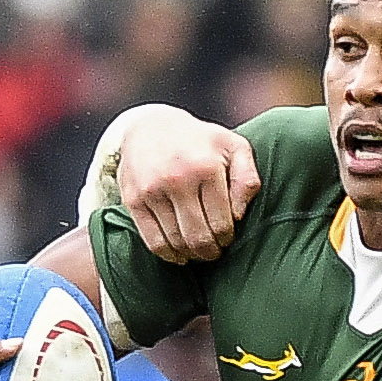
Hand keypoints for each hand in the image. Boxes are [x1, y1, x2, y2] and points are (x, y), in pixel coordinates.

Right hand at [114, 107, 259, 263]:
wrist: (150, 126)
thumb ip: (248, 178)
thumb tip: (238, 216)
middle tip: (214, 251)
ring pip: (176, 242)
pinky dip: (168, 255)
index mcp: (206, 167)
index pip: (221, 223)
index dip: (226, 238)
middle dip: (210, 252)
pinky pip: (153, 241)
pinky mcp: (133, 200)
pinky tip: (178, 254)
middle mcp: (177, 179)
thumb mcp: (233, 147)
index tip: (226, 238)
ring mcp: (152, 190)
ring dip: (191, 254)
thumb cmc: (200, 142)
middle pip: (198, 237)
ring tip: (198, 251)